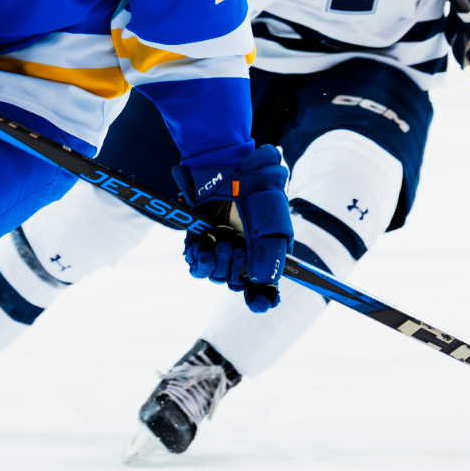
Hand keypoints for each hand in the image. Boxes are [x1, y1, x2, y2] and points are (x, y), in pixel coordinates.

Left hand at [172, 145, 292, 312]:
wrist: (229, 167)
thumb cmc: (258, 193)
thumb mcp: (272, 222)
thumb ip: (271, 254)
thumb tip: (261, 282)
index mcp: (264, 253)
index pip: (264, 287)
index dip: (262, 299)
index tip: (261, 303)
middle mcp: (243, 254)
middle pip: (236, 283)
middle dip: (235, 271)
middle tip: (234, 248)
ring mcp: (221, 247)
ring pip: (216, 276)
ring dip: (217, 264)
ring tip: (220, 243)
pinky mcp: (200, 240)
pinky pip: (196, 264)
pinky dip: (198, 261)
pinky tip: (201, 249)